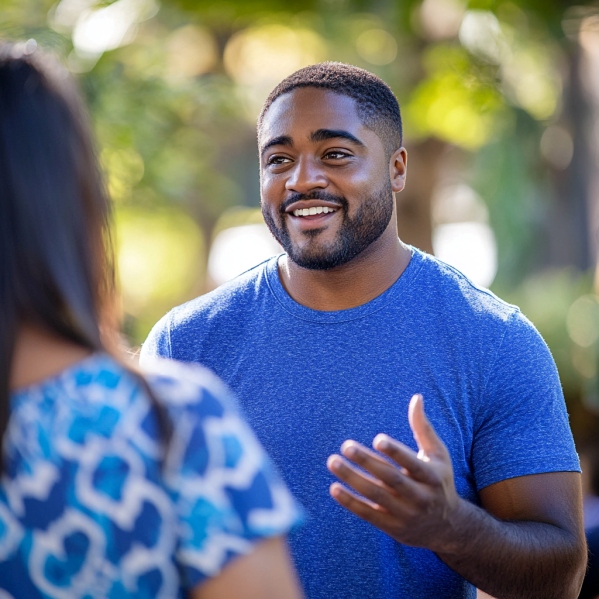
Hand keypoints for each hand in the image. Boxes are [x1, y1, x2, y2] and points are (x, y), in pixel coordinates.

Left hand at [327, 394, 463, 551]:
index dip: (395, 451)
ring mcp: (406, 514)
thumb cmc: (439, 481)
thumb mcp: (438, 456)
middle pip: (390, 478)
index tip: (377, 438)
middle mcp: (420, 497)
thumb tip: (417, 397)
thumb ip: (424, 428)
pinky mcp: (392, 527)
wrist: (448, 528)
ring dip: (352, 479)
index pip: (412, 463)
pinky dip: (350, 502)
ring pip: (375, 496)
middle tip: (345, 445)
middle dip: (367, 462)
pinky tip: (334, 487)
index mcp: (432, 476)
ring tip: (333, 461)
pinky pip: (368, 514)